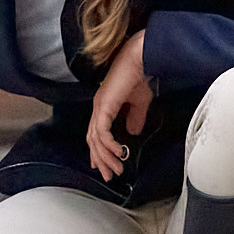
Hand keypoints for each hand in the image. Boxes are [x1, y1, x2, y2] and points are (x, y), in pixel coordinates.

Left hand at [86, 30, 151, 181]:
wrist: (140, 58)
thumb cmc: (139, 75)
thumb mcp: (139, 102)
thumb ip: (135, 117)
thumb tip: (132, 132)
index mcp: (103, 106)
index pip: (95, 134)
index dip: (99, 151)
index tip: (104, 165)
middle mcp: (98, 107)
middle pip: (92, 140)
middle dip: (101, 159)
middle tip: (109, 174)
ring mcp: (99, 107)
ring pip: (96, 139)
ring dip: (106, 156)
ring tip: (116, 169)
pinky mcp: (104, 106)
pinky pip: (102, 132)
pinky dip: (109, 145)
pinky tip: (118, 153)